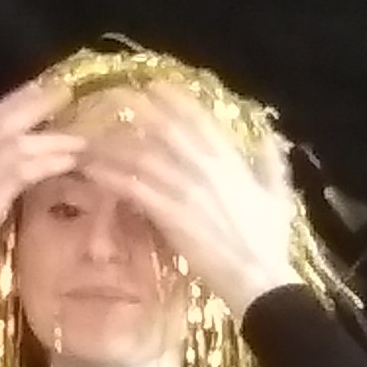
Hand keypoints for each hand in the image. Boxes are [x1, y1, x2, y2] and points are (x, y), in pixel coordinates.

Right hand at [0, 81, 87, 311]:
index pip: (0, 112)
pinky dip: (48, 161)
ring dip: (56, 133)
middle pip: (11, 113)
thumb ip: (0, 179)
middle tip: (73, 89)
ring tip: (89, 129)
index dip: (28, 98)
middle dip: (42, 99)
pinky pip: (22, 170)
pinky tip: (71, 159)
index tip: (57, 87)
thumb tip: (30, 170)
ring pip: (22, 138)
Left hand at [57, 81, 298, 316]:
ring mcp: (186, 189)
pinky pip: (134, 187)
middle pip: (162, 126)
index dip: (171, 97)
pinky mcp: (171, 214)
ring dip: (113, 143)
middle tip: (108, 97)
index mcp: (229, 159)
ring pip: (141, 154)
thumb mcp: (278, 196)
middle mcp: (205, 166)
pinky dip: (111, 176)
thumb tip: (269, 135)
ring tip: (89, 137)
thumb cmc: (270, 243)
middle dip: (134, 108)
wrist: (260, 280)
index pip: (196, 117)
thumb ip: (271, 162)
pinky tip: (91, 170)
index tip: (152, 86)